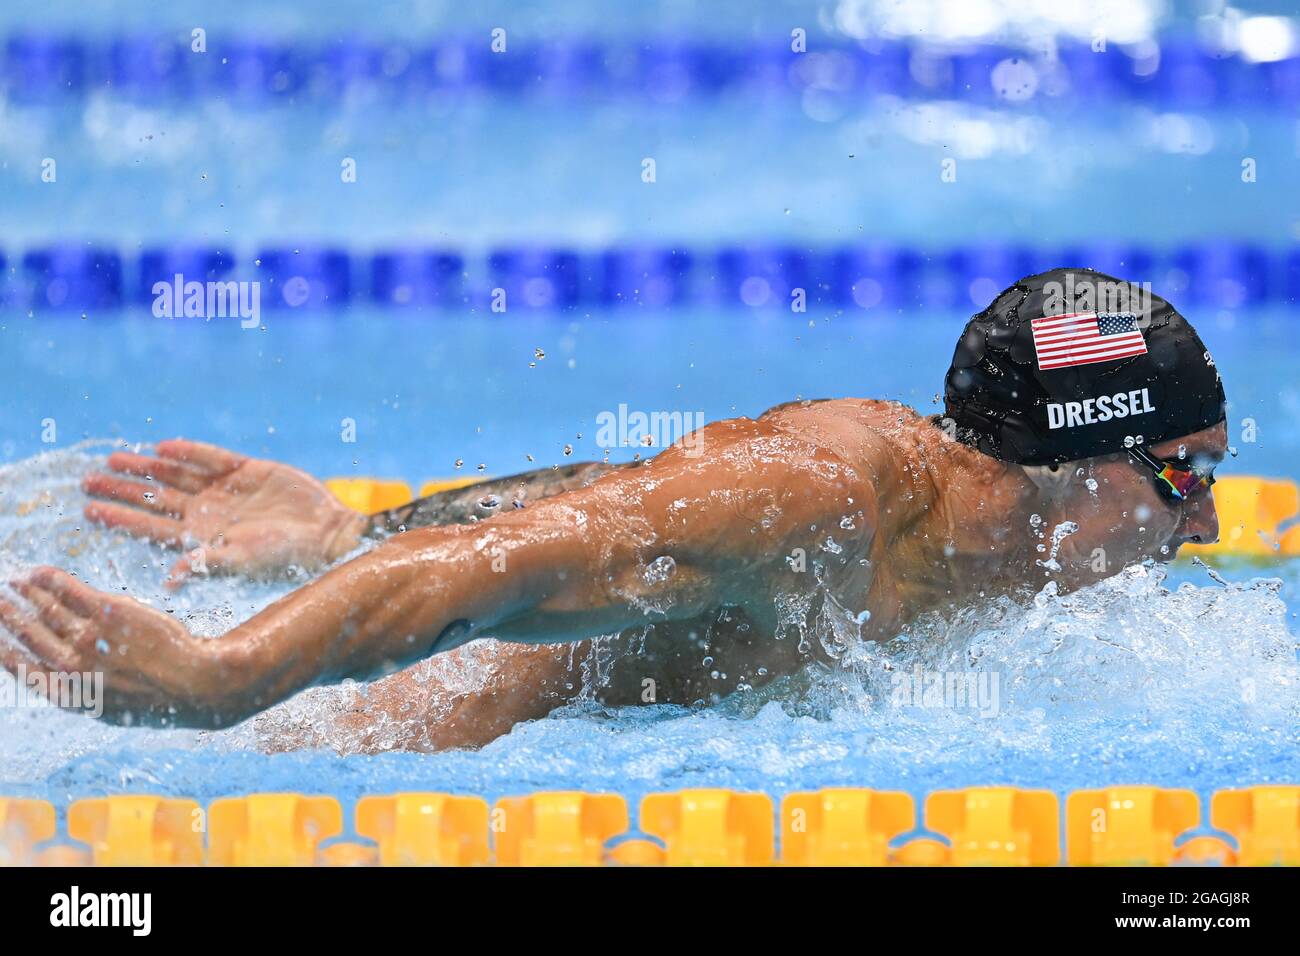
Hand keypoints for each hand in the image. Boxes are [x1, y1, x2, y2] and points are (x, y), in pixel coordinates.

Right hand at [0, 566, 241, 725]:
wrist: (192, 681)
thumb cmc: (157, 693)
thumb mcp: (109, 704)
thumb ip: (79, 690)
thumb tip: (59, 680)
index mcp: (67, 694)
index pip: (20, 667)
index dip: (2, 648)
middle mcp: (71, 667)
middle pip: (27, 635)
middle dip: (6, 615)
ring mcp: (88, 638)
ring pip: (45, 610)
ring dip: (25, 593)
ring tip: (13, 583)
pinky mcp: (108, 613)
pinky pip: (69, 591)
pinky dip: (49, 580)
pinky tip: (39, 573)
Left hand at [83, 438, 365, 589]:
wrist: (327, 534)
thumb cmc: (285, 557)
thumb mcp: (242, 562)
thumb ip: (205, 563)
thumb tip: (169, 581)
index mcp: (200, 538)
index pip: (149, 528)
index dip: (119, 519)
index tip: (87, 511)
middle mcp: (207, 514)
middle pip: (154, 499)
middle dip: (121, 491)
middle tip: (86, 481)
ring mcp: (224, 490)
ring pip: (175, 476)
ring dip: (145, 468)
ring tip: (113, 460)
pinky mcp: (246, 469)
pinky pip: (210, 457)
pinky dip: (188, 452)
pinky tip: (163, 448)